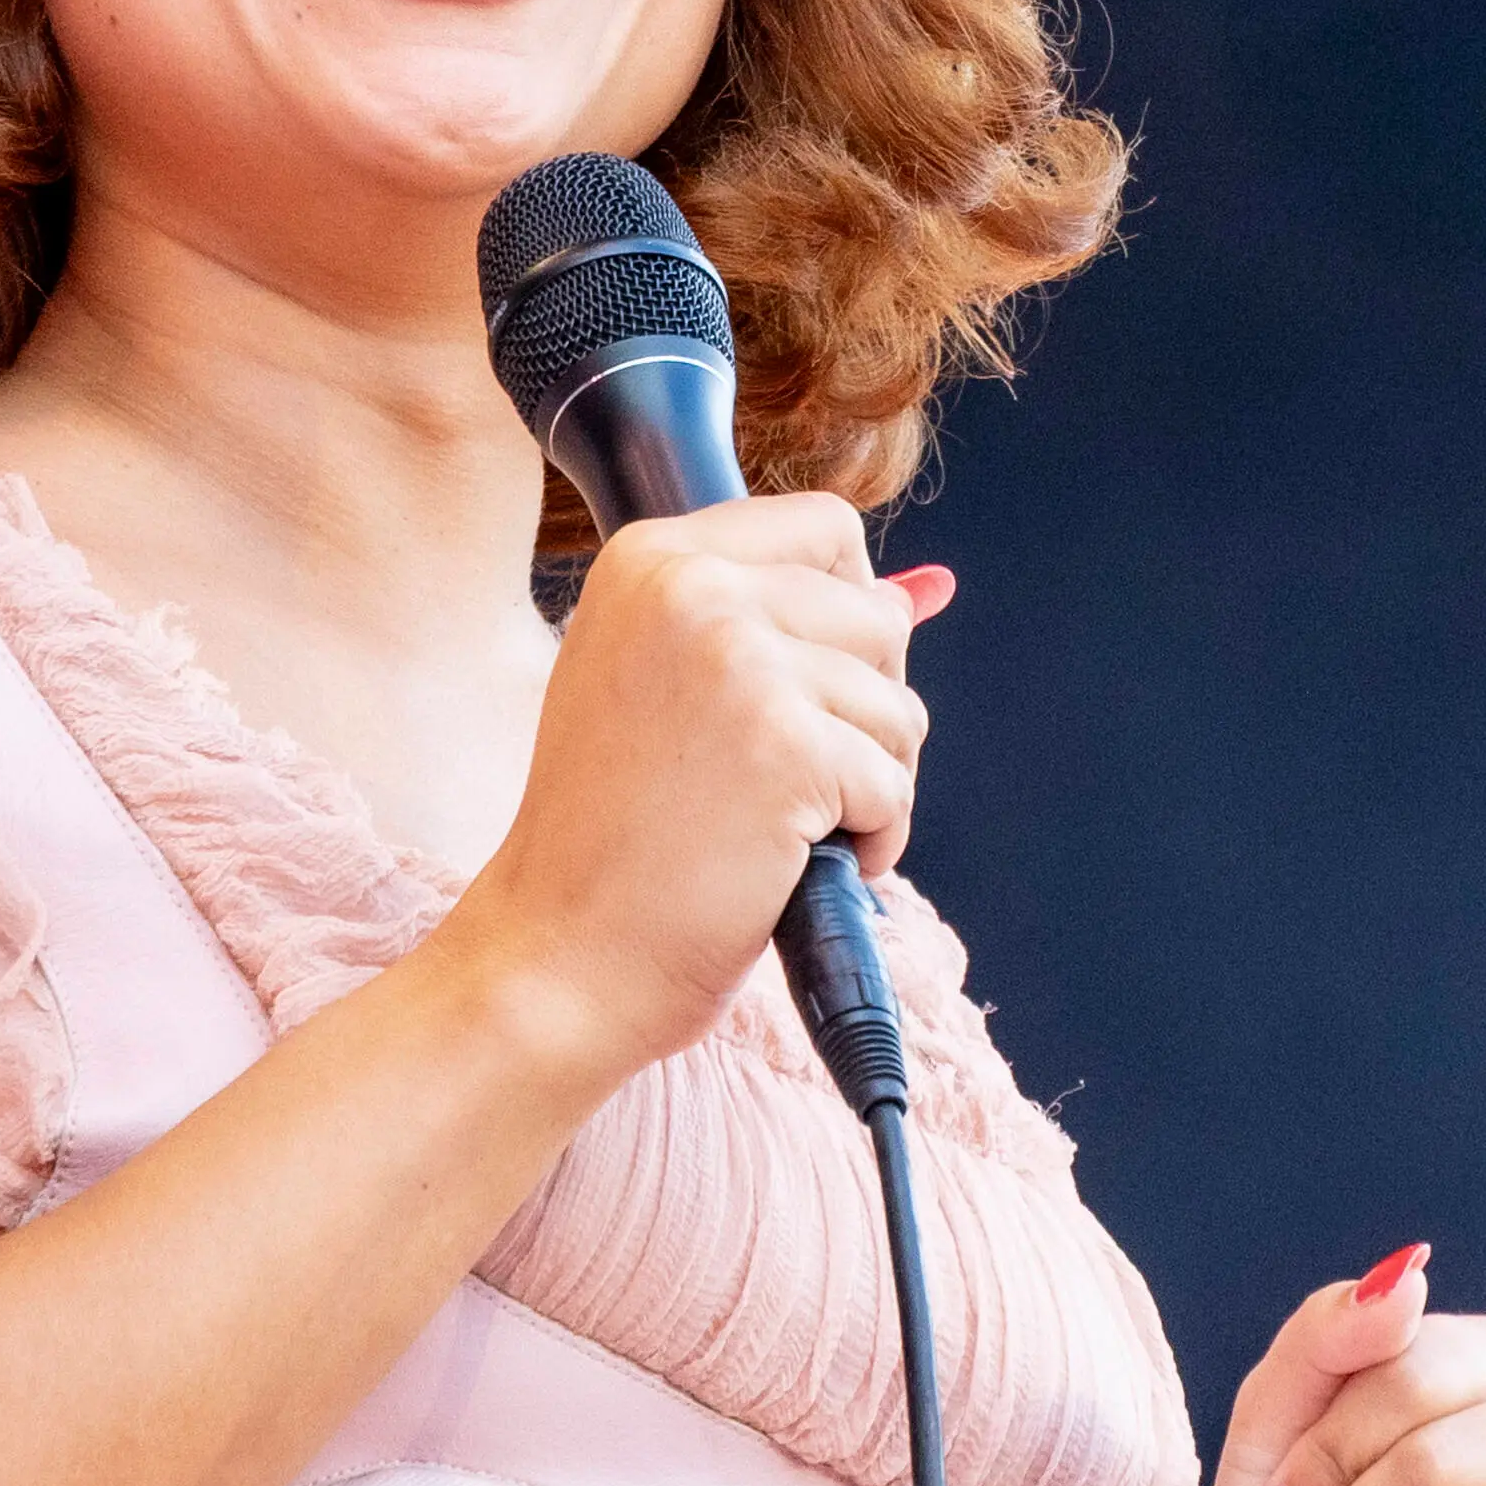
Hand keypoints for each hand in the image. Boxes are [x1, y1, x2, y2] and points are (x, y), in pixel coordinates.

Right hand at [438, 499, 935, 1088]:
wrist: (558, 956)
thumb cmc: (612, 840)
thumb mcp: (668, 688)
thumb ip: (781, 624)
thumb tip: (926, 590)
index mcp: (653, 559)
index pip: (825, 529)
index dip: (846, 614)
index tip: (803, 688)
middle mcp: (694, 588)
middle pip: (877, 619)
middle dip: (862, 714)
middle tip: (786, 783)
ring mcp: (742, 665)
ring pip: (898, 706)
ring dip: (868, 784)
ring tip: (780, 830)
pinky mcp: (788, 748)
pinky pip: (895, 783)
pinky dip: (871, 842)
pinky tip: (795, 868)